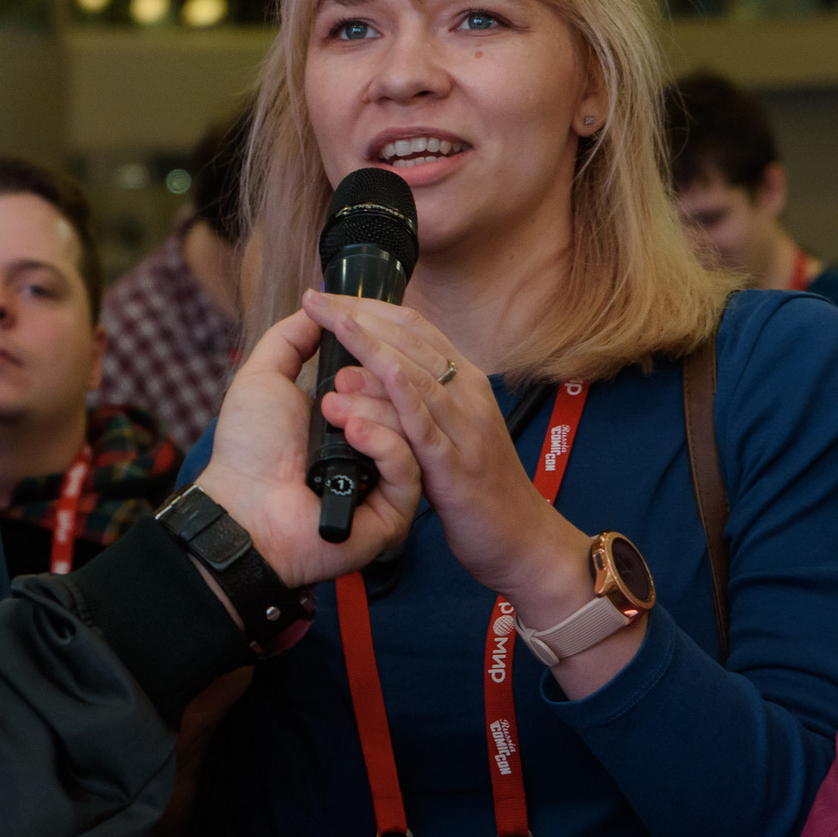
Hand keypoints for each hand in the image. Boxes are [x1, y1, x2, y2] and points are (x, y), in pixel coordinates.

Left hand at [195, 306, 421, 590]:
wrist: (241, 505)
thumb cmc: (248, 447)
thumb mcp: (265, 377)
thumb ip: (291, 338)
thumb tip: (318, 308)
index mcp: (353, 413)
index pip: (390, 374)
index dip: (379, 350)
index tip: (361, 331)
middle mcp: (374, 443)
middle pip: (406, 397)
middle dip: (371, 382)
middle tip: (332, 389)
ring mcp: (386, 478)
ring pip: (413, 429)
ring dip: (371, 411)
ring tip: (332, 413)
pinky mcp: (393, 511)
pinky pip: (409, 467)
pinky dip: (383, 444)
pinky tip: (352, 434)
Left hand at [306, 292, 579, 601]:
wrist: (520, 542)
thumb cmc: (479, 490)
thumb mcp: (452, 432)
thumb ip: (418, 400)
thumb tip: (372, 367)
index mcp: (462, 385)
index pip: (412, 329)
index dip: (369, 307)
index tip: (326, 294)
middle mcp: (466, 397)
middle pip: (411, 342)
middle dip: (361, 317)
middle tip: (318, 301)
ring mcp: (464, 430)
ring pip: (418, 378)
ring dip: (374, 352)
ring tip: (333, 331)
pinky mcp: (456, 469)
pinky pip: (428, 429)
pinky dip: (406, 400)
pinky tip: (383, 376)